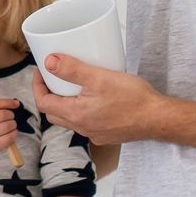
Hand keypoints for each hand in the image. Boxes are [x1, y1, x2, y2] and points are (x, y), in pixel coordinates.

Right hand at [0, 97, 21, 163]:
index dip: (7, 102)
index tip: (16, 103)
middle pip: (3, 115)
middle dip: (11, 114)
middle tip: (10, 117)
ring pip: (8, 126)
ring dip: (13, 124)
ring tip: (10, 125)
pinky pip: (9, 138)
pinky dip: (13, 134)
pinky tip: (10, 133)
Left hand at [33, 54, 171, 144]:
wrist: (158, 118)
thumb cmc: (132, 99)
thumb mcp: (99, 77)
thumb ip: (72, 70)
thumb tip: (49, 62)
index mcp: (76, 115)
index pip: (43, 103)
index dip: (37, 86)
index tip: (40, 72)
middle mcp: (83, 128)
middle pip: (55, 113)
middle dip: (49, 95)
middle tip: (53, 78)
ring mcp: (95, 133)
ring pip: (71, 119)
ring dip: (67, 104)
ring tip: (73, 86)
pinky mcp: (107, 134)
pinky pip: (87, 123)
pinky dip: (83, 111)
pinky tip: (94, 99)